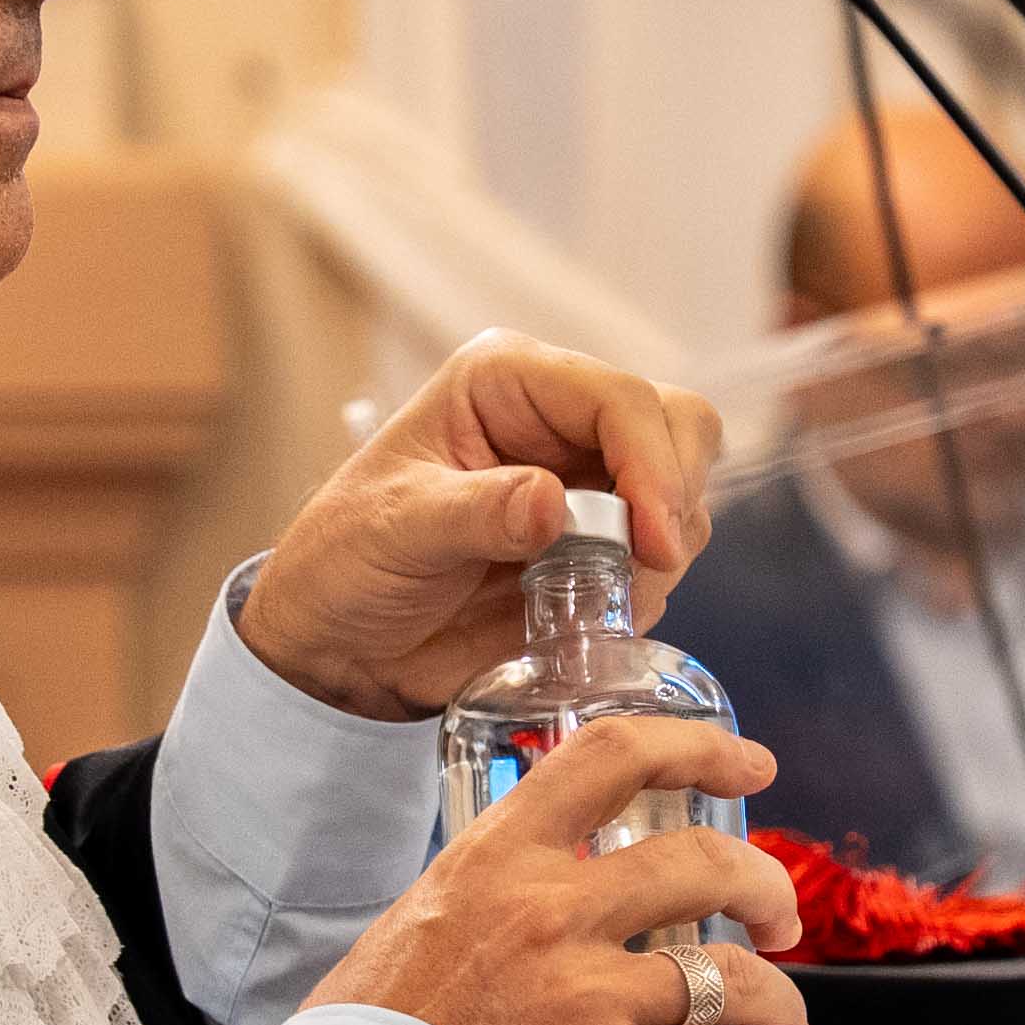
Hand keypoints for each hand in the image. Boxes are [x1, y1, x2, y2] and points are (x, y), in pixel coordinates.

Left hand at [236, 337, 729, 720]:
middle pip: (678, 428)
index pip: (618, 397)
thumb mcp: (394, 530)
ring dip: (660, 556)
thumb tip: (555, 503)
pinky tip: (587, 618)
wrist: (340, 643)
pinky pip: (662, 559)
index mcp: (507, 382)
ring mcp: (588, 482)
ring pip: (684, 497)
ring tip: (591, 604)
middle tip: (646, 568)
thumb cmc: (345, 562)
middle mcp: (559, 420)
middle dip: (674, 500)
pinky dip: (646, 592)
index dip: (652, 463)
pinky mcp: (600, 544)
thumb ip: (475, 514)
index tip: (652, 541)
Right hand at [302, 712, 811, 1024]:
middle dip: (764, 887)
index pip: (610, 758)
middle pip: (704, 863)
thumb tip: (521, 919)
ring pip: (733, 977)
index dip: (696, 747)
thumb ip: (484, 910)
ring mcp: (590, 996)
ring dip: (778, 1003)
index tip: (747, 760)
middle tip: (776, 918)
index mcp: (495, 862)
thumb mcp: (412, 930)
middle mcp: (551, 913)